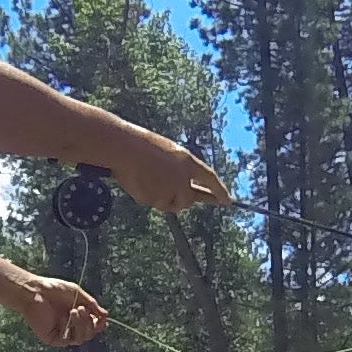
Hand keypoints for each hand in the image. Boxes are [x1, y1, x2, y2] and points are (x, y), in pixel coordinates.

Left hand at [20, 276, 106, 348]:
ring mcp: (61, 333)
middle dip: (91, 324)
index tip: (103, 319)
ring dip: (83, 325)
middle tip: (84, 309)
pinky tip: (70, 316)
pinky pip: (69, 340)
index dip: (99, 325)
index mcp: (75, 317)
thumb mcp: (78, 294)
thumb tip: (105, 315)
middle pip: (88, 334)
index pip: (91, 326)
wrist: (35, 290)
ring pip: (81, 339)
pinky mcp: (53, 338)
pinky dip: (73, 328)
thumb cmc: (54, 289)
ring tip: (76, 310)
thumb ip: (92, 305)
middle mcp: (69, 326)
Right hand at [115, 133, 234, 213]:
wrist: (123, 147)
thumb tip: (185, 195)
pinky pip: (153, 203)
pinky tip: (139, 182)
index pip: (209, 178)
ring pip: (170, 204)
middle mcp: (181, 178)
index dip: (220, 190)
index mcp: (187, 161)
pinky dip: (147, 196)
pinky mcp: (153, 199)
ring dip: (164, 199)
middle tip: (175, 195)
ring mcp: (167, 190)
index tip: (228, 201)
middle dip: (183, 200)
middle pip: (189, 200)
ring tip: (148, 180)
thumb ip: (179, 173)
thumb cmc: (142, 146)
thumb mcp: (168, 154)